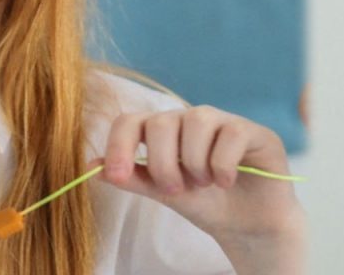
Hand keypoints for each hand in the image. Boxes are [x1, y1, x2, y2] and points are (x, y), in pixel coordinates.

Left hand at [95, 106, 305, 271]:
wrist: (247, 224)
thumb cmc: (204, 203)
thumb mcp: (162, 193)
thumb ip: (131, 177)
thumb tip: (92, 166)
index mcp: (161, 130)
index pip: (130, 120)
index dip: (119, 145)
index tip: (117, 176)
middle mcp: (188, 119)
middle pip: (161, 121)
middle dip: (163, 163)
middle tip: (176, 189)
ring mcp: (221, 120)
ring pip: (197, 122)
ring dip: (195, 163)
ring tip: (205, 184)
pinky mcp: (252, 131)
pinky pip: (230, 134)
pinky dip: (223, 165)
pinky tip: (227, 181)